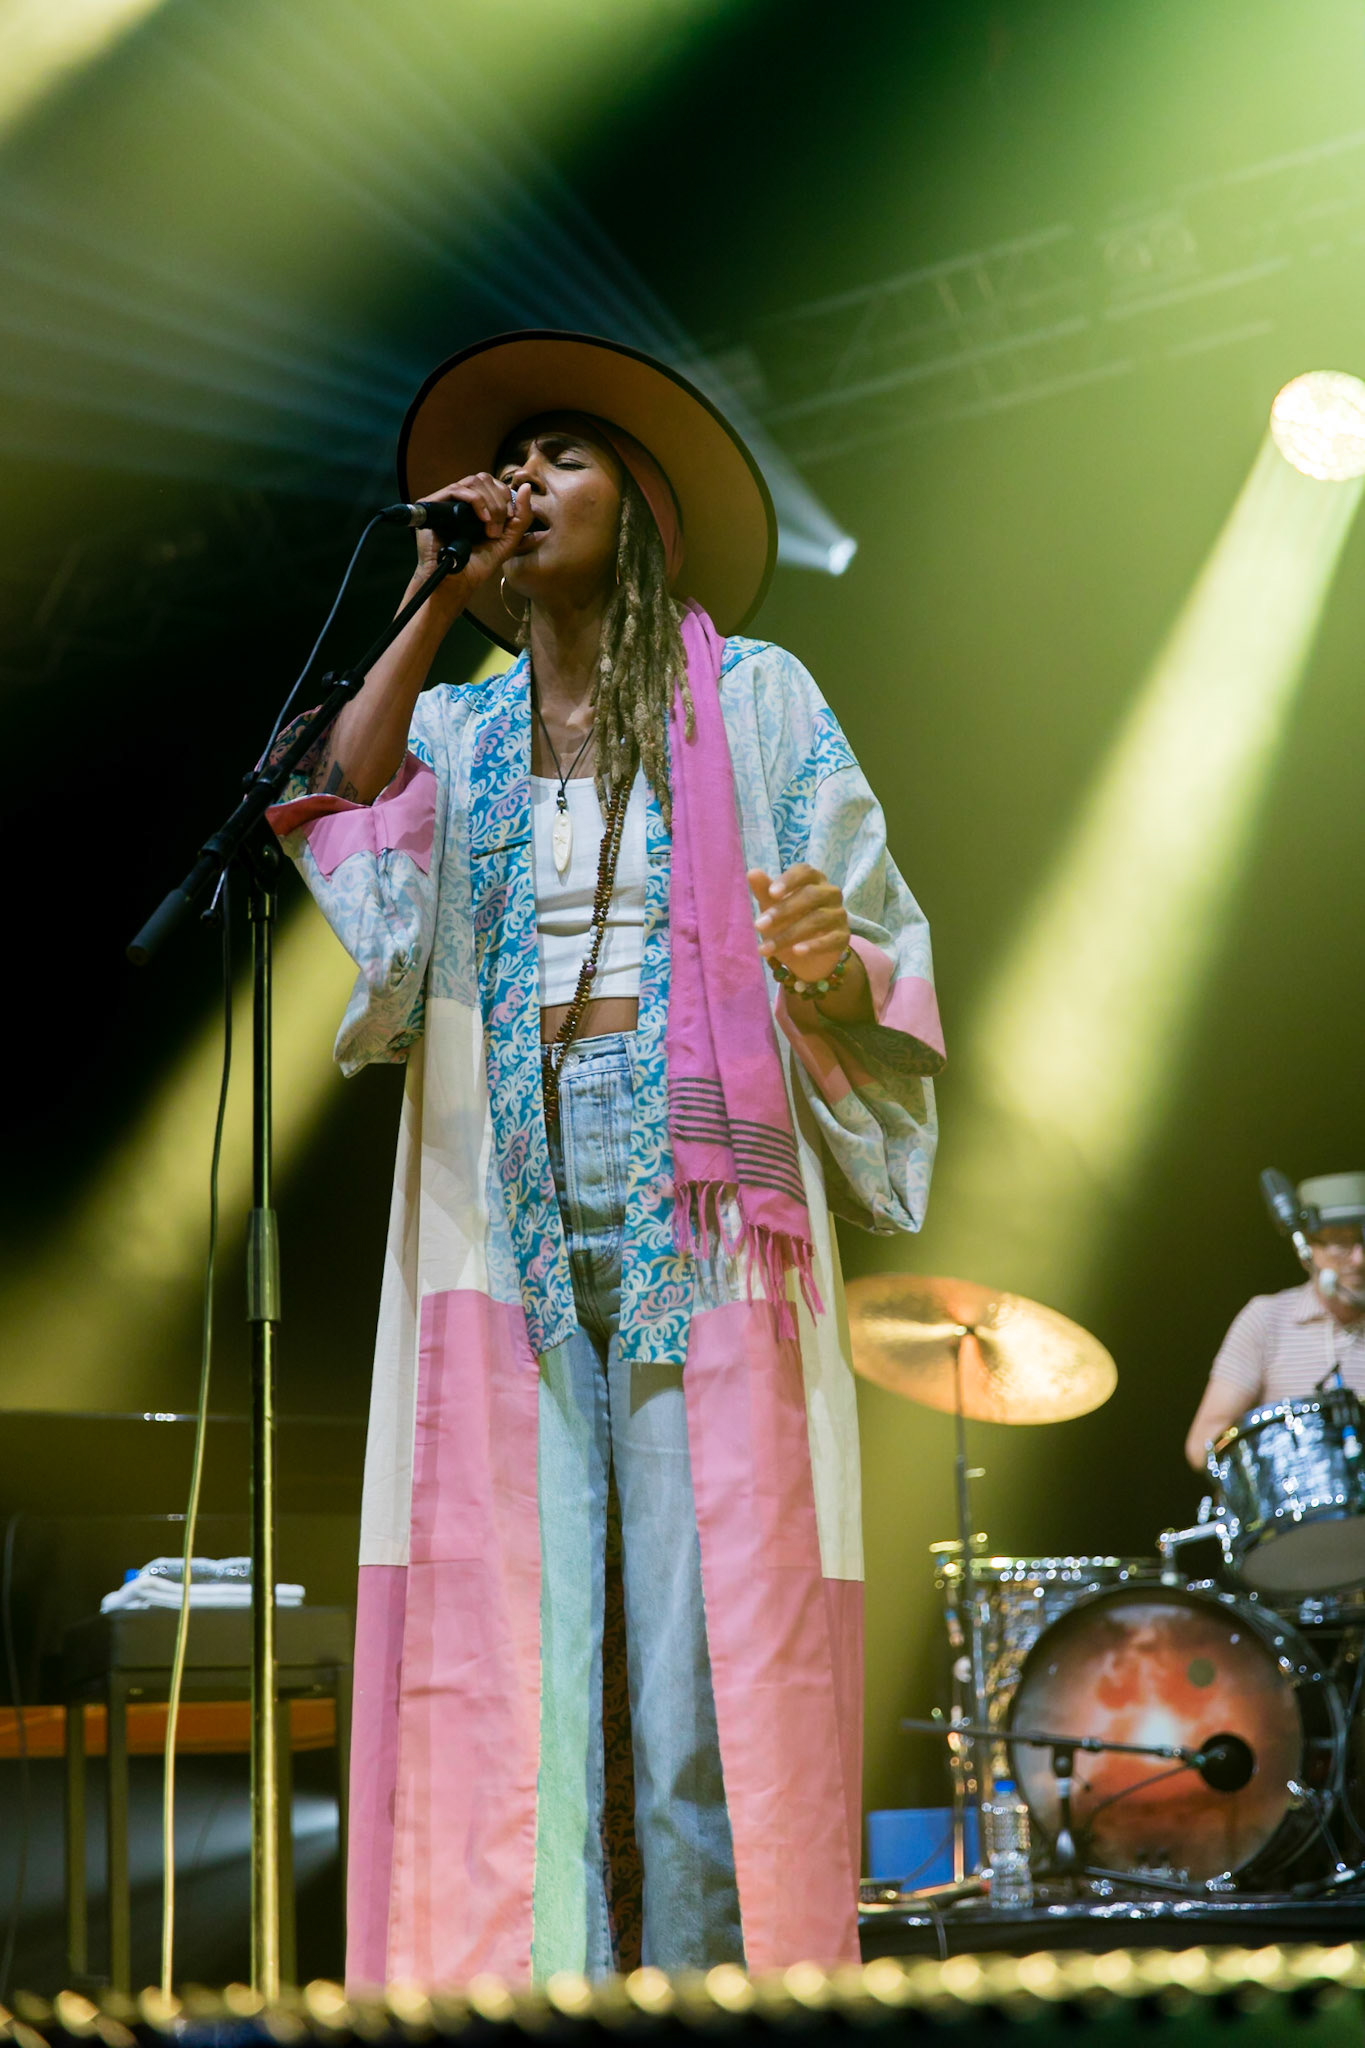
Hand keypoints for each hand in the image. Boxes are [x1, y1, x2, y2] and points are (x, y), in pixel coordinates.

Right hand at [406, 472, 535, 598]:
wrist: (457, 581)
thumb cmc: (479, 564)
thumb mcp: (509, 539)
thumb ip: (522, 515)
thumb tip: (526, 487)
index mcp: (476, 505)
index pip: (492, 483)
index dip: (505, 496)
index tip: (510, 519)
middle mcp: (460, 500)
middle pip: (484, 479)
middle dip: (498, 502)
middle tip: (498, 529)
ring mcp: (445, 501)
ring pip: (473, 482)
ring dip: (489, 504)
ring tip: (490, 529)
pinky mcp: (432, 504)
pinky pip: (456, 489)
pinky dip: (475, 501)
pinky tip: (482, 520)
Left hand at [748, 863, 849, 981]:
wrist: (804, 957)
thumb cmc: (787, 922)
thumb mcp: (772, 907)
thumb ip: (764, 891)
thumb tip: (752, 872)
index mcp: (813, 880)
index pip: (804, 871)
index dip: (789, 881)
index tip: (771, 894)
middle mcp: (830, 893)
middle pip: (811, 895)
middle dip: (783, 910)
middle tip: (759, 925)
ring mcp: (839, 914)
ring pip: (817, 919)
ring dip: (790, 935)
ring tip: (768, 948)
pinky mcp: (843, 936)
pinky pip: (831, 939)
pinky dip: (814, 945)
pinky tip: (796, 952)